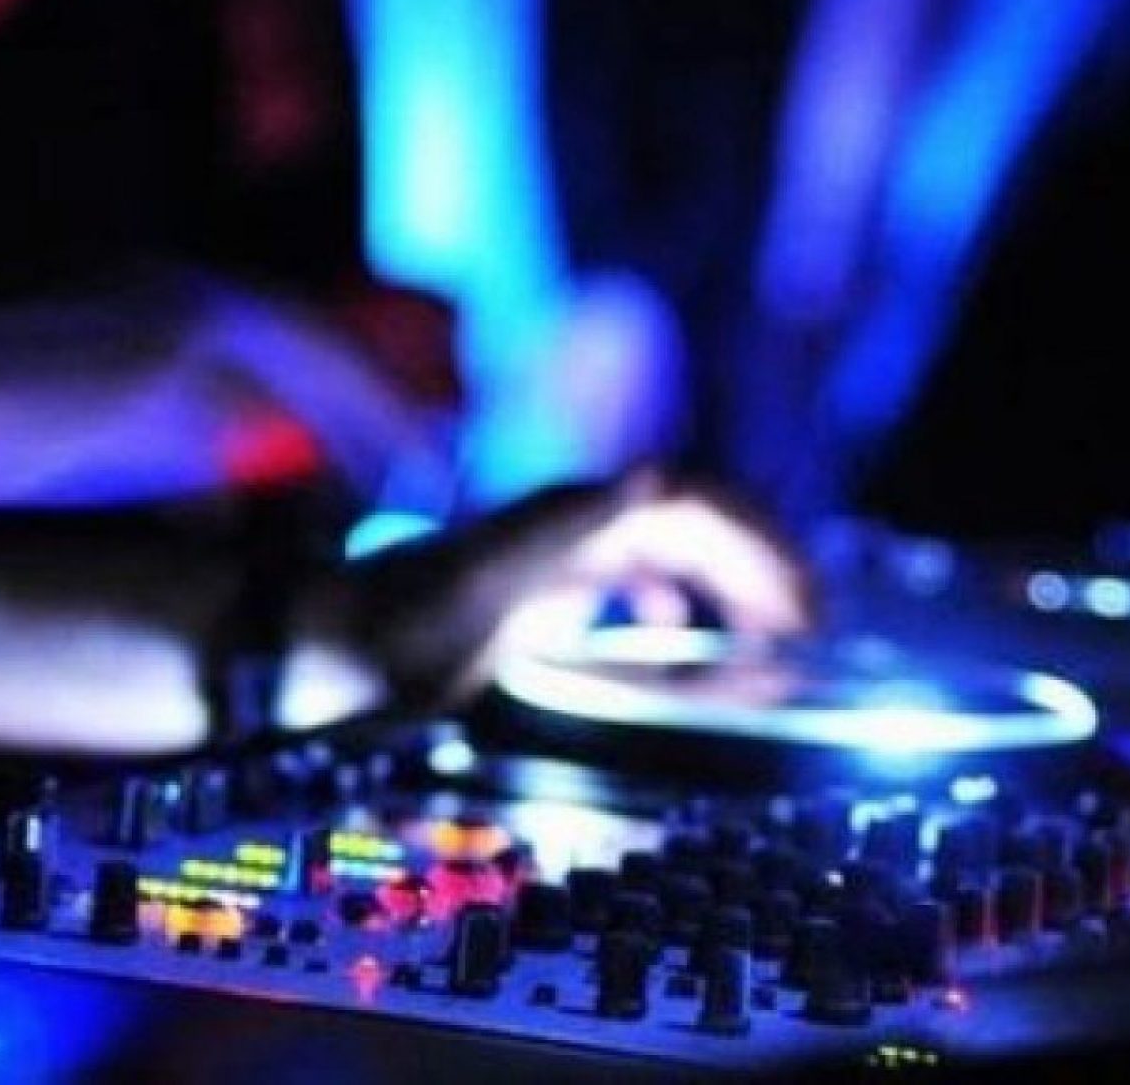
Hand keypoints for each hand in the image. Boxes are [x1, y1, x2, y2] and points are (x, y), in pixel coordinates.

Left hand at [340, 472, 812, 703]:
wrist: (318, 651)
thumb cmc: (400, 627)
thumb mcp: (485, 581)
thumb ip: (569, 528)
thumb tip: (659, 477)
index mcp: (578, 513)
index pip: (697, 500)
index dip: (760, 540)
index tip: (804, 598)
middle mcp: (576, 522)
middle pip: (695, 524)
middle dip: (759, 565)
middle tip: (810, 625)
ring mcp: (559, 555)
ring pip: (670, 552)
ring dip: (726, 584)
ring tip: (770, 632)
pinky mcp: (540, 591)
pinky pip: (631, 584)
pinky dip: (674, 604)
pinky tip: (680, 635)